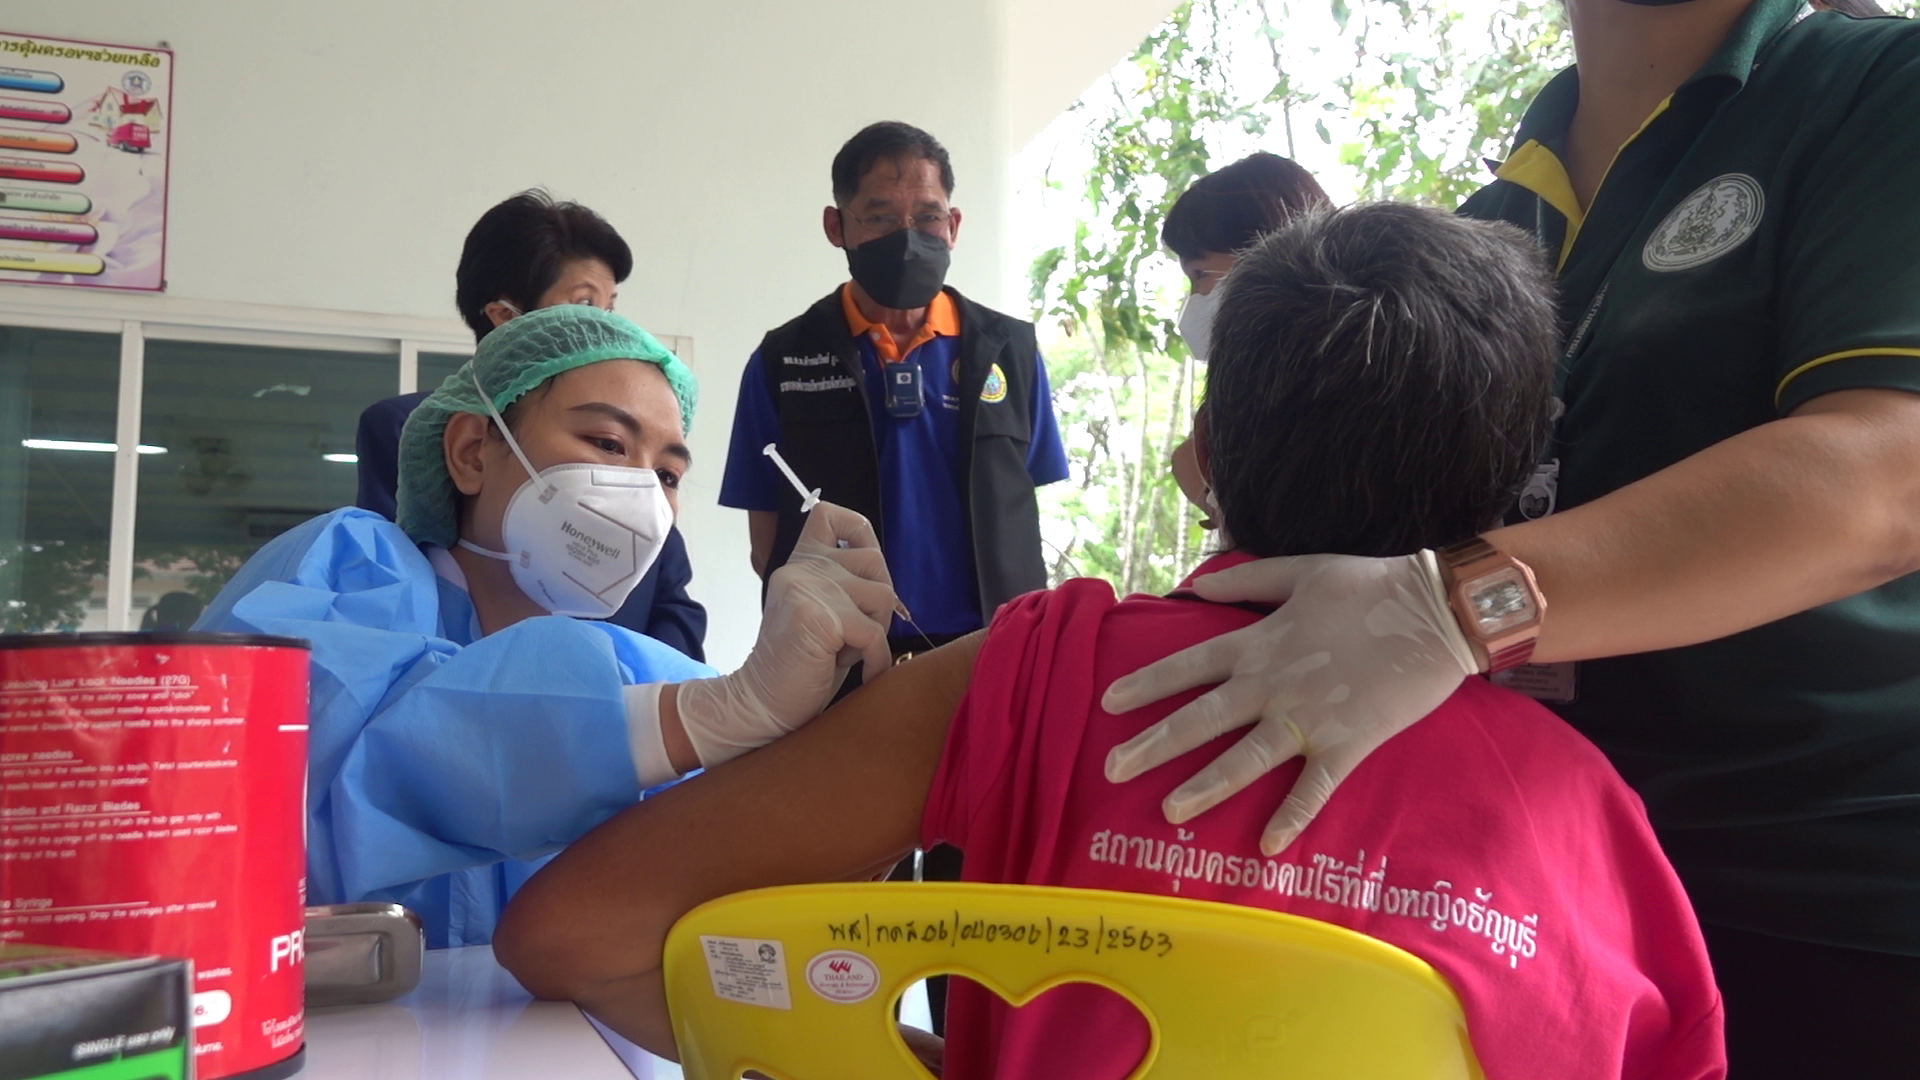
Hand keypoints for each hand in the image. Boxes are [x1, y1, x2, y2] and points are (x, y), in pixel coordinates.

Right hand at [676, 502, 895, 766]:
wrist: (762, 702)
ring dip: (876, 632)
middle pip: (875, 561)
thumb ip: (845, 585)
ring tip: (844, 651)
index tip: (861, 568)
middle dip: (879, 603)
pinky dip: (876, 661)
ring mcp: (808, 589)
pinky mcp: (818, 618)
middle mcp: (802, 568)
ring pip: (883, 596)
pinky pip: (875, 634)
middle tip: (854, 635)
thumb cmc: (801, 664)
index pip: (829, 514)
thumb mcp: (824, 611)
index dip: (858, 531)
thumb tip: (888, 584)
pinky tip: (860, 674)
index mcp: (801, 563)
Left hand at [1101, 552, 1477, 855]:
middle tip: (1111, 769)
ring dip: (1205, 786)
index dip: (1147, 684)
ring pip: (1245, 758)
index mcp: (1258, 642)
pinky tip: (1267, 847)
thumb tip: (1197, 586)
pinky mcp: (1346, 744)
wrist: (1434, 610)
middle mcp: (1271, 684)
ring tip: (1169, 811)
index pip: (1188, 665)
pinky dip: (1292, 816)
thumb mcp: (1301, 571)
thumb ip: (1246, 581)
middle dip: (1153, 745)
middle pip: (1201, 718)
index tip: (1109, 703)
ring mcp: (1307, 717)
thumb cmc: (1368, 585)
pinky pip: (1313, 787)